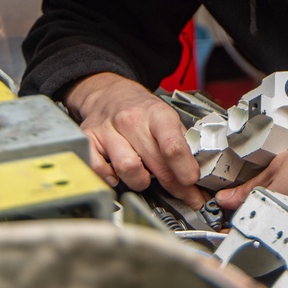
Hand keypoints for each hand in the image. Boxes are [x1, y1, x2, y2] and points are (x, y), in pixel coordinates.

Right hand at [62, 72, 206, 208]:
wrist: (110, 93)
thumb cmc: (141, 109)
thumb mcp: (168, 117)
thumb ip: (181, 143)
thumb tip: (198, 172)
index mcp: (157, 114)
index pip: (173, 146)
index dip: (185, 170)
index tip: (192, 183)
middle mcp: (131, 121)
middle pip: (154, 164)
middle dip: (172, 185)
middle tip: (183, 194)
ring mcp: (108, 130)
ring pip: (127, 170)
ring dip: (140, 182)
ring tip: (145, 177)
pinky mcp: (89, 139)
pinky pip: (99, 170)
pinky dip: (110, 179)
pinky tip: (118, 175)